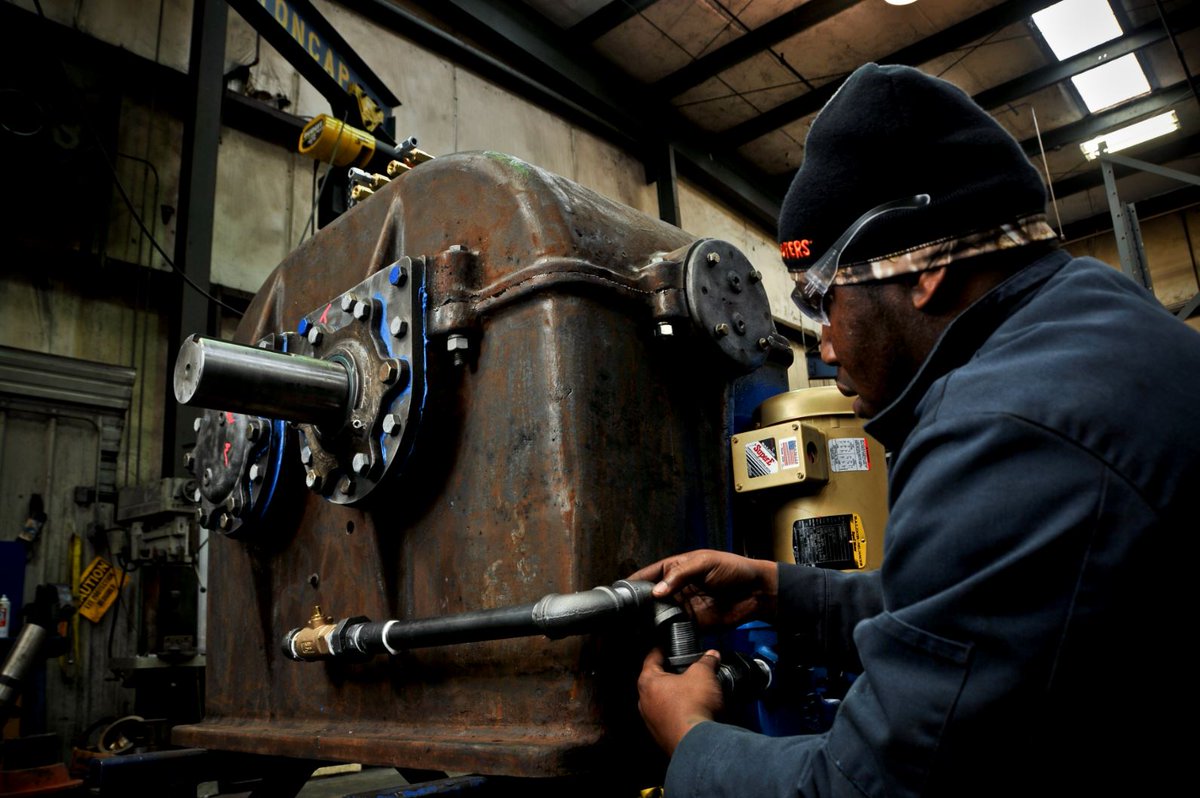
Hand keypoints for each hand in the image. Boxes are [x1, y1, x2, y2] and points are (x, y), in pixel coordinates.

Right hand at [629, 549, 777, 628]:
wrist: (756, 593)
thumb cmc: (733, 569)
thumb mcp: (705, 563)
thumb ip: (680, 575)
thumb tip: (657, 591)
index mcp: (675, 569)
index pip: (648, 575)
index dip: (633, 583)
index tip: (619, 592)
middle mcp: (675, 588)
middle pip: (649, 597)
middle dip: (637, 605)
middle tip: (623, 615)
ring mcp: (682, 606)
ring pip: (658, 615)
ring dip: (648, 620)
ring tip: (632, 627)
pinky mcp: (692, 623)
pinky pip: (673, 628)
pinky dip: (663, 632)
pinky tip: (653, 636)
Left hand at [637, 647, 723, 755]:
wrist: (698, 743)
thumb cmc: (693, 706)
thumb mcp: (703, 674)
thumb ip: (706, 662)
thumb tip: (712, 656)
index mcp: (648, 682)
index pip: (651, 658)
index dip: (660, 650)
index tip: (664, 647)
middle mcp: (645, 702)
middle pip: (656, 681)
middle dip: (670, 675)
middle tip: (684, 670)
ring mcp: (652, 722)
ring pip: (662, 702)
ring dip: (674, 696)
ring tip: (691, 692)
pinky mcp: (662, 736)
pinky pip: (669, 719)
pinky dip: (679, 713)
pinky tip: (693, 712)